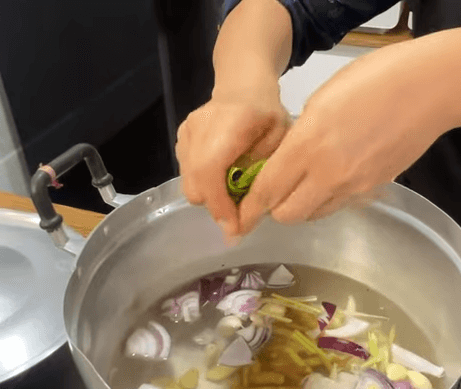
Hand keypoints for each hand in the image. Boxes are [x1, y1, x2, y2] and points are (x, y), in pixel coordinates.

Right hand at [175, 82, 290, 237]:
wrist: (243, 87)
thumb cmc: (268, 115)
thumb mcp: (280, 142)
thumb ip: (262, 176)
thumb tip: (249, 216)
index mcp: (230, 123)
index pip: (210, 170)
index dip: (220, 204)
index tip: (235, 228)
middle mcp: (200, 127)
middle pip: (195, 183)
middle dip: (216, 206)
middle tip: (239, 215)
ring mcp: (186, 132)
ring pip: (188, 183)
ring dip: (210, 197)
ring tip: (233, 194)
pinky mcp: (180, 138)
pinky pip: (186, 173)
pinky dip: (203, 184)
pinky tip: (222, 177)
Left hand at [237, 43, 451, 234]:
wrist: (431, 89)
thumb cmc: (374, 80)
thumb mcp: (321, 100)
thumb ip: (299, 137)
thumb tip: (286, 162)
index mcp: (308, 145)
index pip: (267, 190)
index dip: (250, 206)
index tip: (240, 211)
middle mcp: (329, 174)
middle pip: (287, 214)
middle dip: (274, 208)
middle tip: (273, 193)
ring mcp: (354, 186)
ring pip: (314, 214)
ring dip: (301, 206)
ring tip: (302, 185)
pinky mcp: (373, 190)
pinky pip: (339, 205)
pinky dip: (326, 201)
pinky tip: (331, 179)